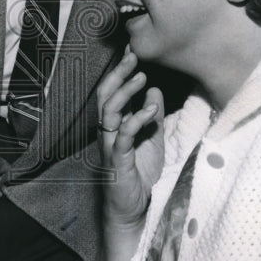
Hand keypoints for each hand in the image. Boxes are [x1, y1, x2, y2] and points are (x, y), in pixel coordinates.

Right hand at [96, 47, 164, 227]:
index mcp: (114, 125)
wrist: (134, 209)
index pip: (113, 92)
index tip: (132, 51)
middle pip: (105, 95)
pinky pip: (123, 135)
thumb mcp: (152, 140)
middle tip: (132, 55)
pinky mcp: (117, 160)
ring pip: (109, 110)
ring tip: (142, 76)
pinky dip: (137, 119)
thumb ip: (151, 116)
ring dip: (125, 91)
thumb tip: (155, 90)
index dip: (120, 71)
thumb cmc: (140, 175)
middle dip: (118, 73)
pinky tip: (151, 110)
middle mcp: (107, 131)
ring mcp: (110, 145)